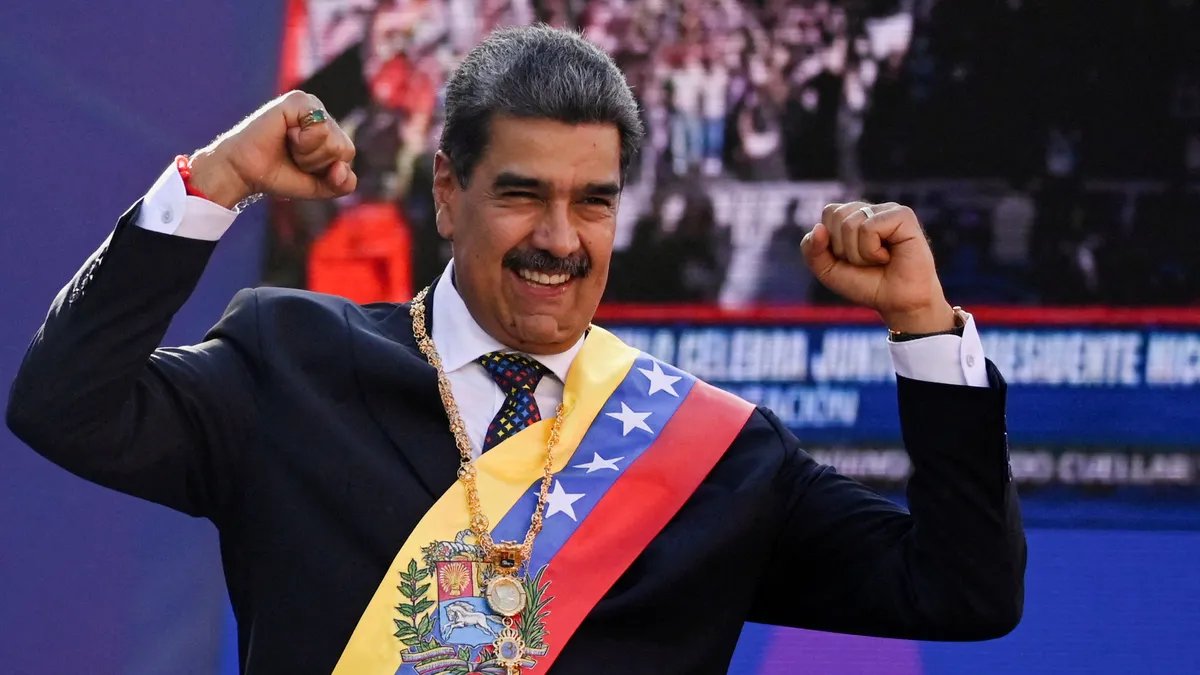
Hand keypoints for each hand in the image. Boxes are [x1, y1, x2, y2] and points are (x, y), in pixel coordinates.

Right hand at [187, 91, 356, 208]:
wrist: (245, 172)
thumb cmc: (277, 174)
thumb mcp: (319, 186)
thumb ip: (342, 184)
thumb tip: (341, 167)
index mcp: (330, 131)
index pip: (348, 155)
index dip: (326, 170)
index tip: (301, 166)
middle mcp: (322, 114)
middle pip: (344, 148)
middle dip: (317, 162)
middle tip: (292, 156)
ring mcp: (311, 104)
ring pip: (333, 141)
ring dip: (308, 154)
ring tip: (288, 146)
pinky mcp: (299, 100)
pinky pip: (320, 128)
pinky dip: (303, 141)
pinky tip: (286, 134)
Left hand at [801, 201, 955, 333]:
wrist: (898, 304)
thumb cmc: (867, 285)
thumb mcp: (828, 270)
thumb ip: (812, 250)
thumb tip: (818, 227)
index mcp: (855, 215)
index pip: (829, 213)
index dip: (832, 242)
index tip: (851, 259)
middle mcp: (872, 209)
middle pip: (836, 215)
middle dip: (843, 248)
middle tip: (865, 261)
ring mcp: (889, 210)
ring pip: (850, 223)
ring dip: (858, 254)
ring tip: (878, 260)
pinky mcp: (903, 216)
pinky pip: (869, 228)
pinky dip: (871, 251)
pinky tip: (888, 256)